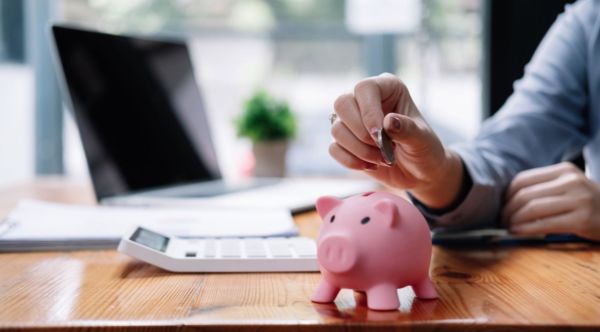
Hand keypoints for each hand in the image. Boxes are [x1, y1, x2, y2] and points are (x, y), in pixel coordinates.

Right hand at [329, 73, 463, 208]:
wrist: (420, 173)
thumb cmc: (425, 149)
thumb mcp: (422, 139)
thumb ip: (407, 129)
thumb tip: (388, 121)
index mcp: (387, 88)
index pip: (365, 88)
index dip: (368, 112)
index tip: (379, 135)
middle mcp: (365, 100)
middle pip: (342, 103)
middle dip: (360, 132)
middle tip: (381, 148)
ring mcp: (352, 121)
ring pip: (337, 129)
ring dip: (360, 150)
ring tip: (383, 159)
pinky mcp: (345, 142)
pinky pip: (334, 149)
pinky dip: (351, 161)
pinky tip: (370, 165)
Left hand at [503, 162, 599, 240]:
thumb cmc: (588, 203)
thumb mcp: (569, 186)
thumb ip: (544, 187)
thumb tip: (507, 201)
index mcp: (563, 170)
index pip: (523, 179)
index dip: (506, 195)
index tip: (501, 206)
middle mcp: (570, 181)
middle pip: (525, 194)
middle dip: (507, 210)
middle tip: (501, 221)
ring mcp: (578, 200)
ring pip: (532, 208)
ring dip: (514, 220)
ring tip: (508, 228)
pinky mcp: (582, 219)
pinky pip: (545, 224)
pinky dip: (526, 229)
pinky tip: (518, 233)